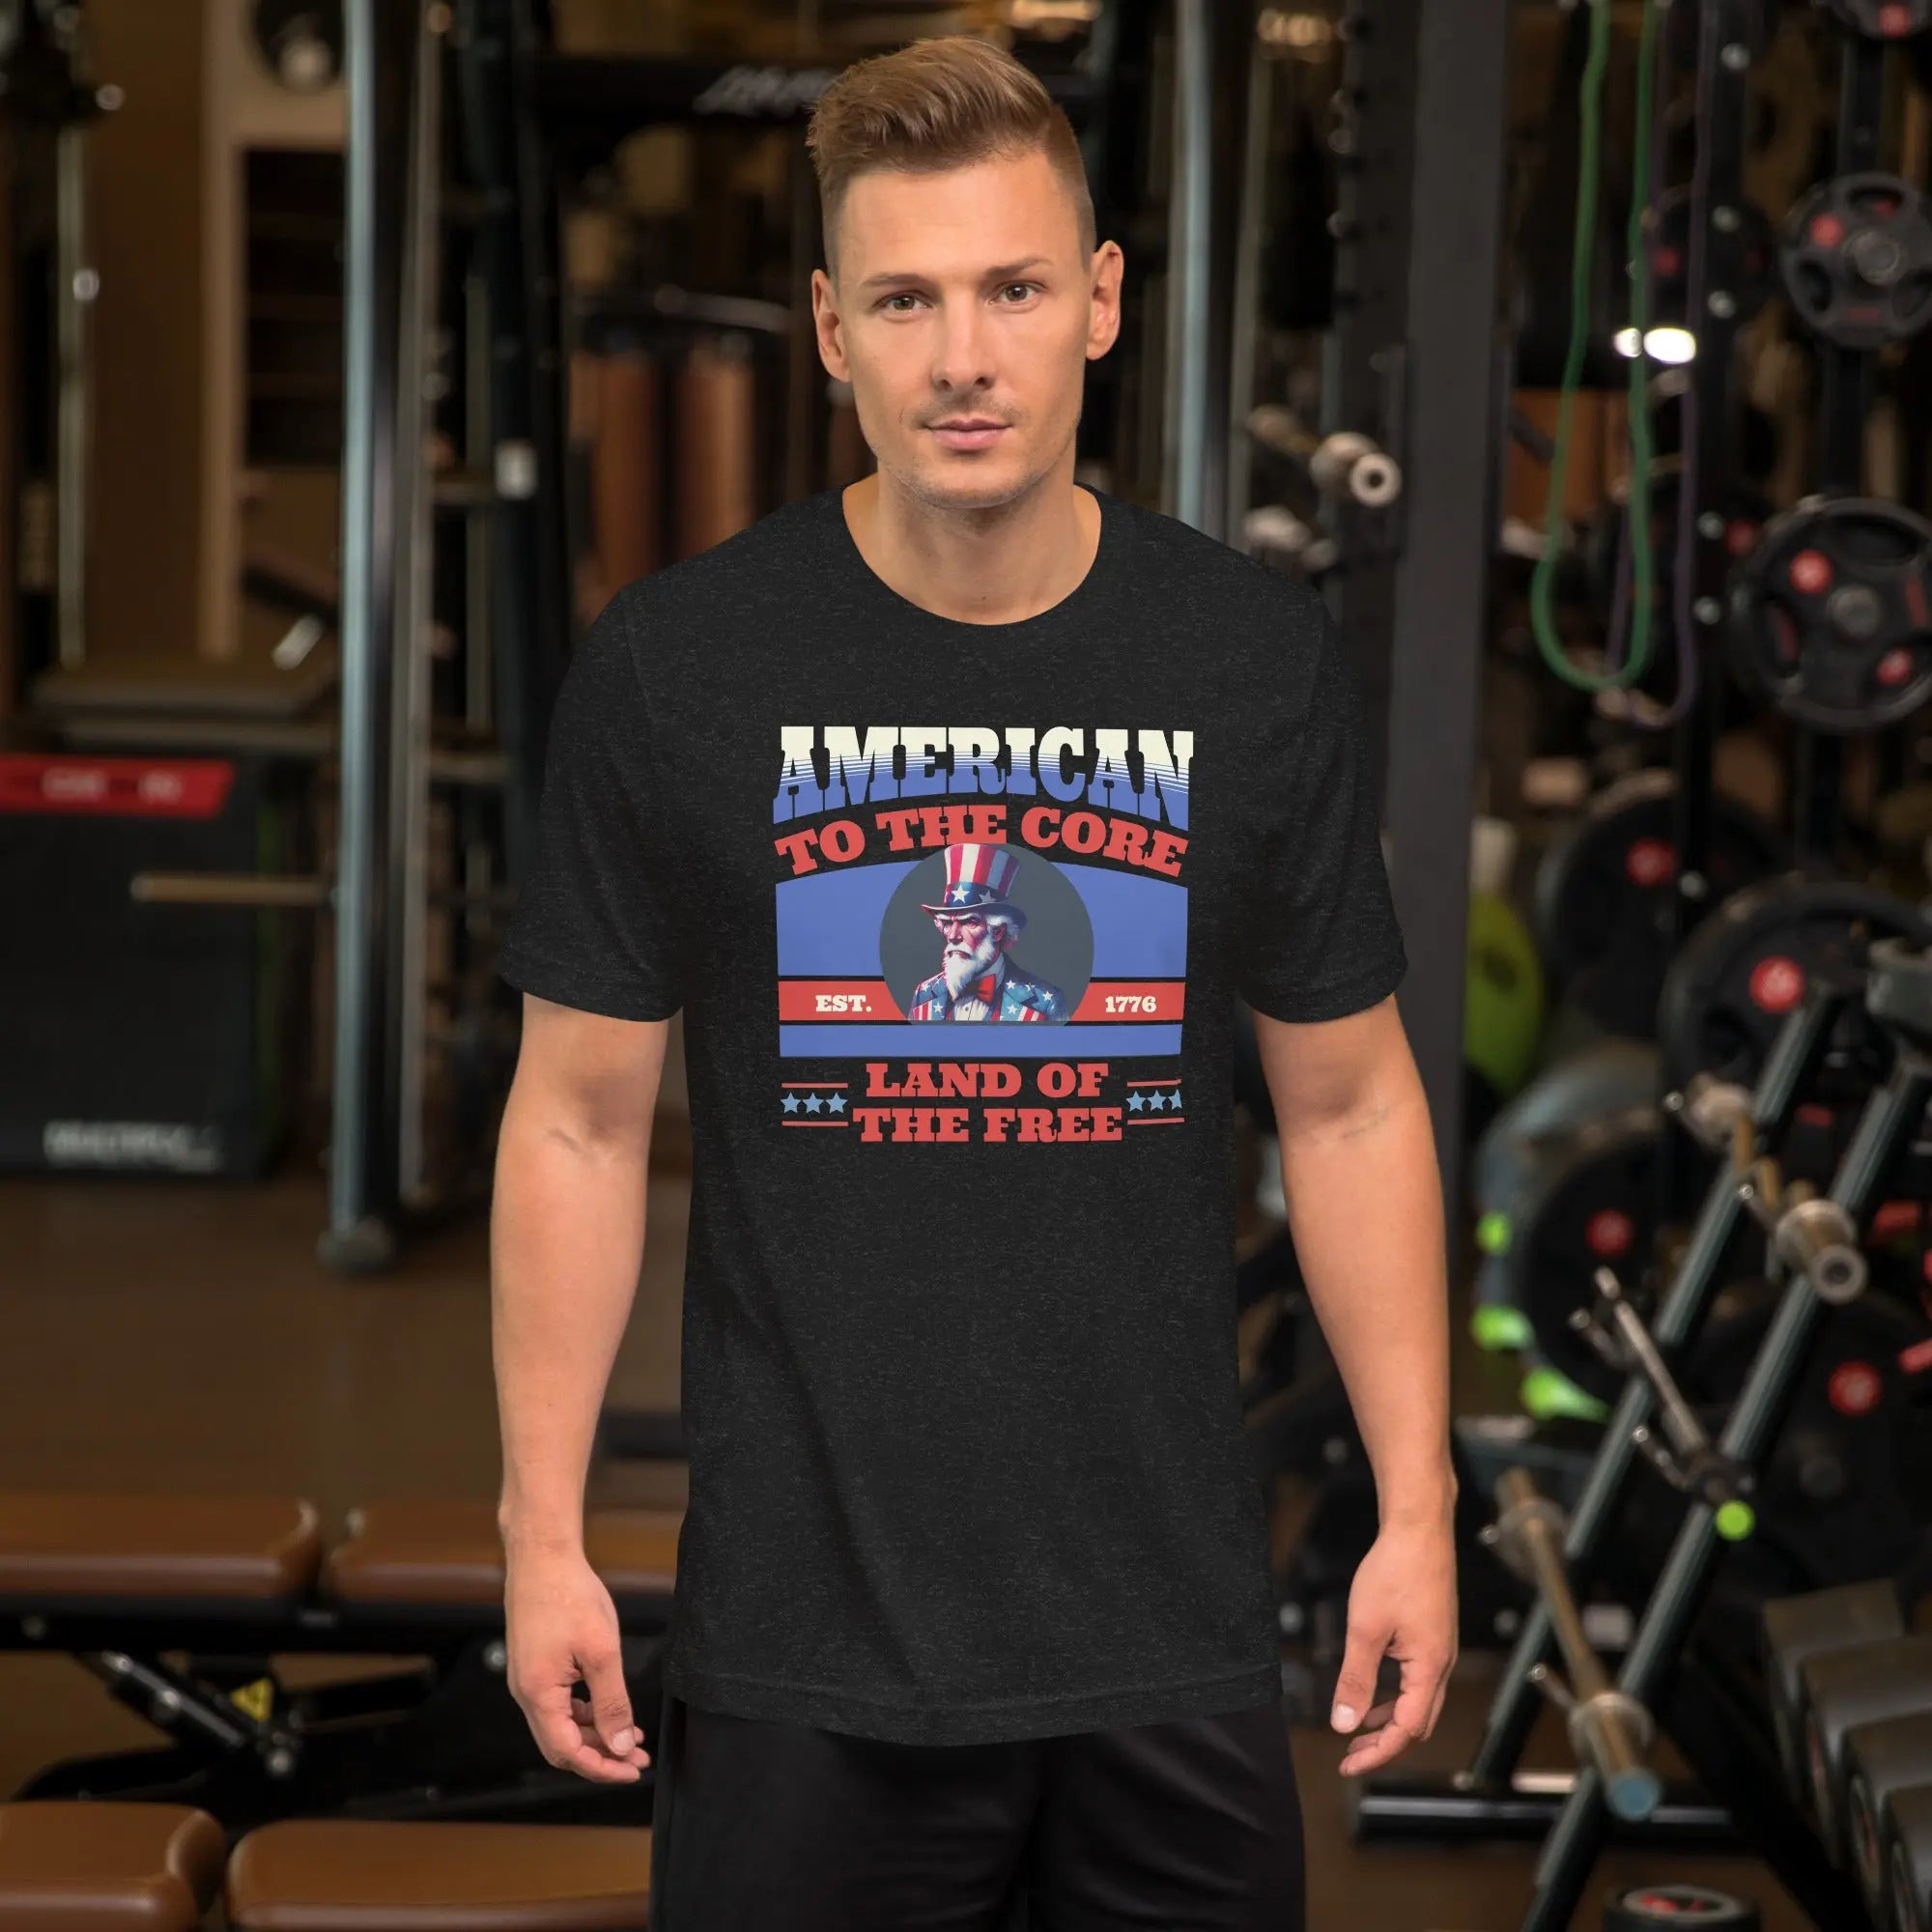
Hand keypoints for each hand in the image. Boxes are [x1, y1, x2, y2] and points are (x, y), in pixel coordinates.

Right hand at [504, 1545, 650, 1782]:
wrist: (543, 1557)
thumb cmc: (570, 1596)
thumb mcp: (601, 1652)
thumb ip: (611, 1703)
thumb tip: (619, 1745)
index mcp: (538, 1695)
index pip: (568, 1752)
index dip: (601, 1767)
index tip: (631, 1770)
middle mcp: (526, 1694)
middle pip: (562, 1744)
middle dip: (601, 1755)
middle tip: (637, 1758)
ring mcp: (528, 1679)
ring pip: (561, 1724)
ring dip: (595, 1734)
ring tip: (631, 1735)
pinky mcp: (535, 1666)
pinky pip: (558, 1704)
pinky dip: (584, 1712)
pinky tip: (609, 1709)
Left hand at [1330, 1515, 1457, 1776]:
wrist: (1419, 1530)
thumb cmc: (1395, 1572)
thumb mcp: (1365, 1629)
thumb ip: (1356, 1679)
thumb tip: (1344, 1723)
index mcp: (1429, 1668)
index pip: (1406, 1730)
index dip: (1377, 1753)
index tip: (1348, 1764)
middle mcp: (1441, 1664)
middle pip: (1417, 1724)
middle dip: (1385, 1744)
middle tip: (1351, 1755)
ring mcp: (1439, 1650)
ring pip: (1418, 1703)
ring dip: (1390, 1721)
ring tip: (1358, 1730)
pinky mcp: (1433, 1636)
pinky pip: (1417, 1681)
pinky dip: (1395, 1696)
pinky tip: (1374, 1692)